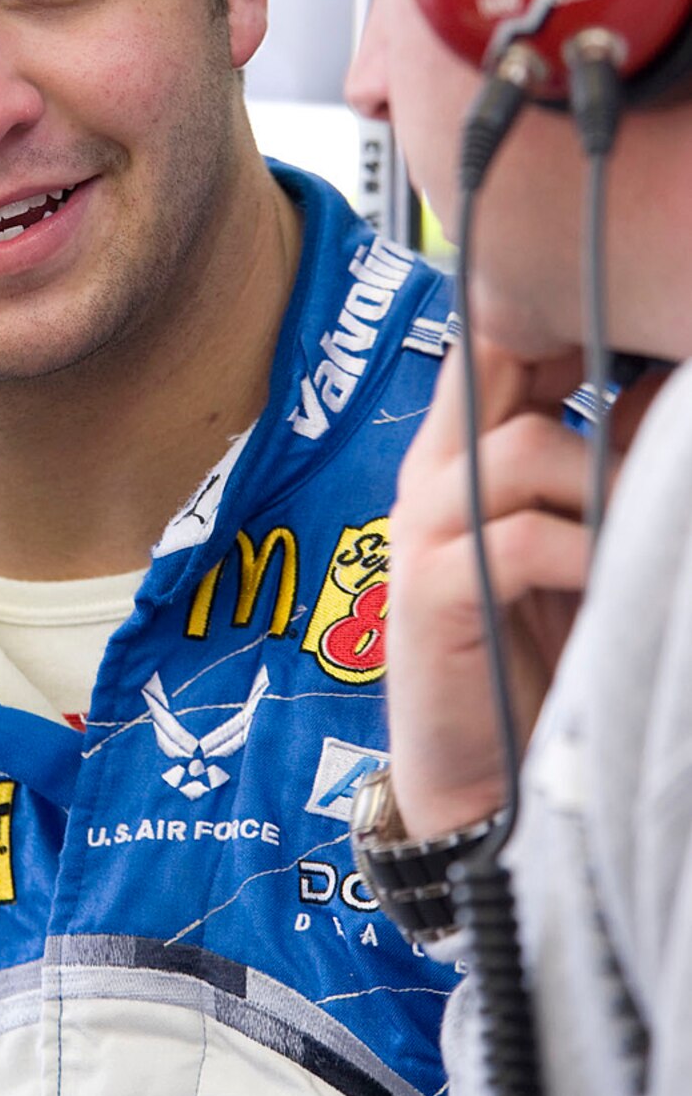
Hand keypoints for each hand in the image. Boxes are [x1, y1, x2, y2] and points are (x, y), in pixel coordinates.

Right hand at [384, 338, 658, 840]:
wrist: (485, 782)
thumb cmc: (539, 656)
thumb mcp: (583, 542)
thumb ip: (606, 464)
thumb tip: (667, 388)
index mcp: (462, 456)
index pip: (495, 343)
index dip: (562, 313)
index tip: (635, 314)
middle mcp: (435, 477)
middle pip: (493, 361)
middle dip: (580, 355)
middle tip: (647, 378)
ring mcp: (428, 531)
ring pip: (523, 446)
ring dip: (610, 474)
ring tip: (650, 519)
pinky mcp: (436, 592)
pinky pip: (522, 538)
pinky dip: (588, 548)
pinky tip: (616, 576)